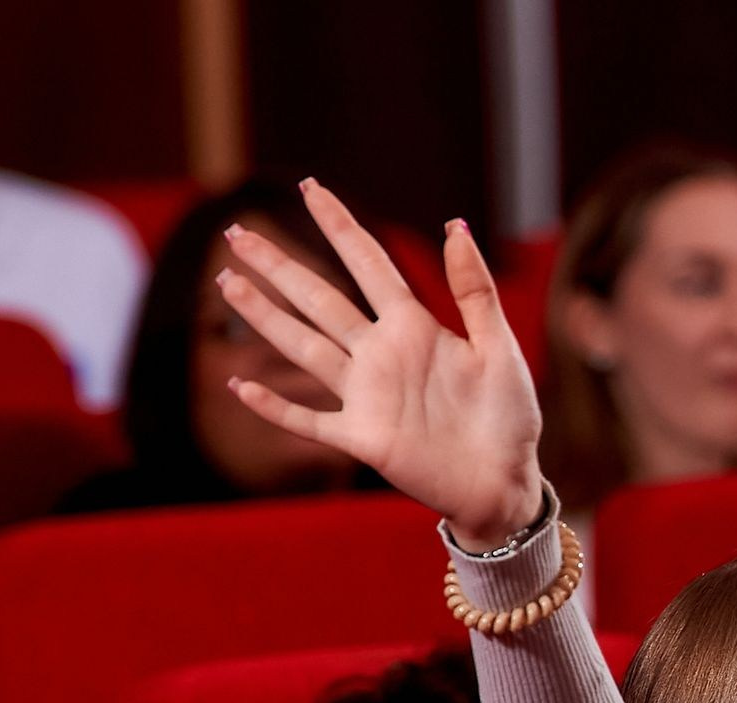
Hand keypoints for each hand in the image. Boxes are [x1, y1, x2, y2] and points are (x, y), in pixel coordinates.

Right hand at [215, 180, 543, 548]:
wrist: (506, 482)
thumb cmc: (509, 416)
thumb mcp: (499, 349)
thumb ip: (475, 292)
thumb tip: (455, 225)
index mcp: (415, 327)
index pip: (368, 263)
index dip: (338, 225)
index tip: (309, 187)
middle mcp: (381, 354)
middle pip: (320, 299)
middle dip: (279, 267)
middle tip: (236, 235)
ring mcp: (367, 395)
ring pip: (303, 347)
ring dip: (265, 318)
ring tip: (227, 284)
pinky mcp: (362, 438)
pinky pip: (309, 419)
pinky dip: (275, 406)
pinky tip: (239, 386)